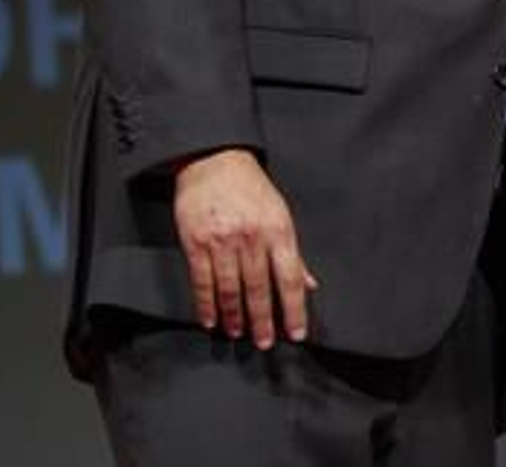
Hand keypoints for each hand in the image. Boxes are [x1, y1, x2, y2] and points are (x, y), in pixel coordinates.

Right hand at [173, 147, 317, 347]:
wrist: (215, 162)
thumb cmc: (251, 189)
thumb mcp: (280, 214)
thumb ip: (293, 252)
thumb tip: (309, 284)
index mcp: (278, 230)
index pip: (291, 278)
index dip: (295, 309)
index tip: (296, 332)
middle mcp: (252, 238)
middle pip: (260, 289)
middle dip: (264, 321)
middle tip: (265, 343)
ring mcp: (222, 242)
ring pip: (231, 290)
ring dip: (234, 317)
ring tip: (238, 333)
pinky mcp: (196, 244)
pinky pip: (202, 282)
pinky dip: (206, 305)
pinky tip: (210, 319)